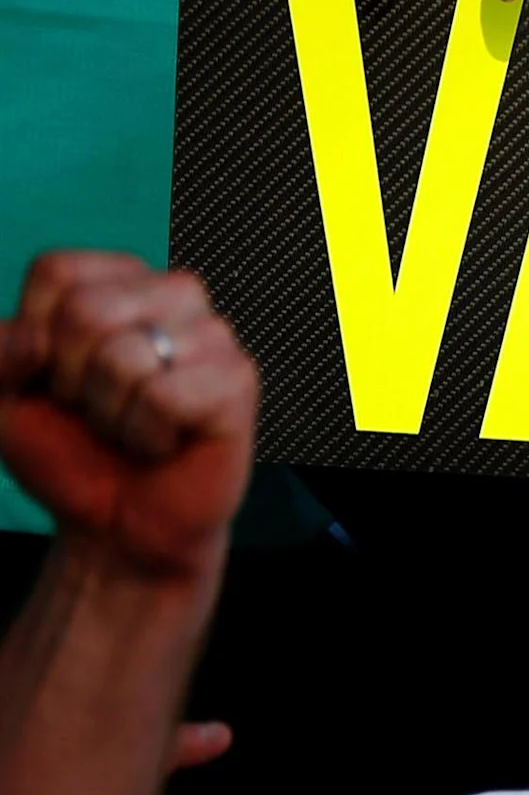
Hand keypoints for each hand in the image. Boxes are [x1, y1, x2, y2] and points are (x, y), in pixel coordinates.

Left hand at [0, 255, 256, 581]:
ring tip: (131, 426)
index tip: (55, 378)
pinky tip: (164, 443)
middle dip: (71, 380)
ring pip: (125, 356)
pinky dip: (146, 434)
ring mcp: (213, 335)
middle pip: (87, 310)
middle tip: (96, 410)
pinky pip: (165, 397)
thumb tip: (34, 341)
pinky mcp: (238, 381)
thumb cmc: (67, 449)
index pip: (56, 272)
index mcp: (119, 279)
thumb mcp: (2, 393)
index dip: (35, 337)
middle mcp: (174, 293)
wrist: (116, 522)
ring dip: (110, 413)